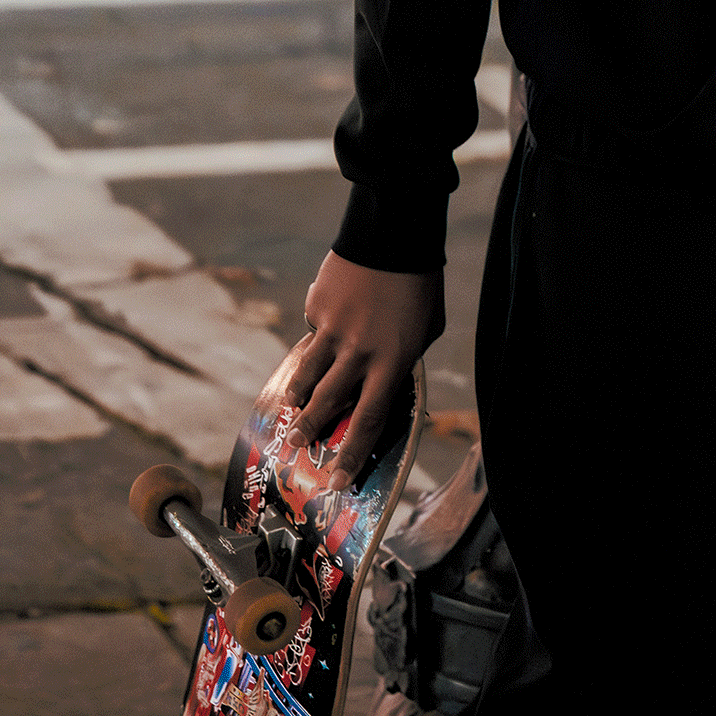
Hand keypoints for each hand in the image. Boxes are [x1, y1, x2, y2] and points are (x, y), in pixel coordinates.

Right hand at [287, 252, 444, 490]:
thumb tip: (380, 381)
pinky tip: (326, 329)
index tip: (336, 482)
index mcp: (393, 361)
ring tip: (291, 412)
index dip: (351, 455)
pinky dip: (317, 339)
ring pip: (308, 376)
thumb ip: (401, 358)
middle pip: (329, 405)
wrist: (395, 233)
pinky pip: (313, 333)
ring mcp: (334, 331)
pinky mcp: (317, 309)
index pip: (369, 420)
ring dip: (298, 399)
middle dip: (310, 431)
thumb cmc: (419, 284)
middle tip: (296, 448)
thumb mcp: (424, 329)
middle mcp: (361, 352)